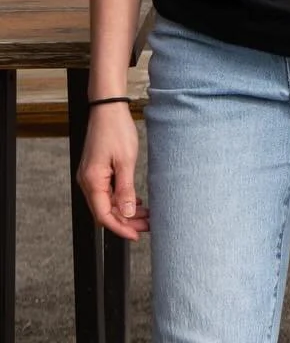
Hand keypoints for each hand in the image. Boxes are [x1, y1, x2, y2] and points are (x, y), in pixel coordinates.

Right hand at [76, 106, 149, 240]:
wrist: (108, 109)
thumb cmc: (116, 131)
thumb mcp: (125, 161)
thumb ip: (125, 189)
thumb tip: (126, 213)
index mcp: (93, 182)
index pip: (104, 215)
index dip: (120, 228)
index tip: (136, 235)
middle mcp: (88, 182)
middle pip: (105, 211)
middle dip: (126, 221)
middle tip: (147, 225)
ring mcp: (91, 176)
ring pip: (107, 202)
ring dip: (125, 210)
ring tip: (145, 215)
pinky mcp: (97, 171)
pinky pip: (108, 191)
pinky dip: (121, 198)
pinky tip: (135, 201)